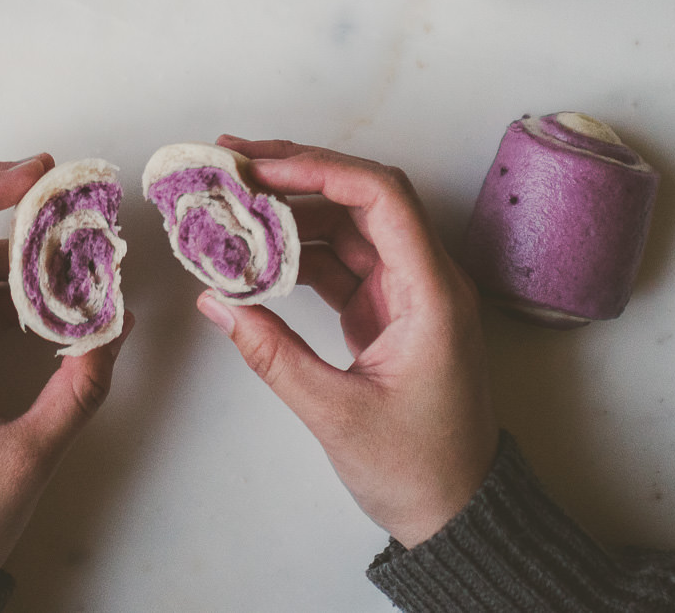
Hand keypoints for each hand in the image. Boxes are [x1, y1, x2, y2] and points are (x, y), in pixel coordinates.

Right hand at [198, 137, 496, 547]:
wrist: (458, 514)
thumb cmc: (418, 469)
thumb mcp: (336, 414)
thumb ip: (272, 353)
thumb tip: (216, 301)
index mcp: (432, 292)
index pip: (382, 196)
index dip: (318, 169)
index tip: (258, 167)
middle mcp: (426, 279)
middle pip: (362, 197)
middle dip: (297, 172)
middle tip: (232, 161)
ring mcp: (406, 294)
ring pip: (347, 227)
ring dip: (291, 211)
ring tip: (231, 201)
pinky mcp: (388, 313)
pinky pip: (341, 262)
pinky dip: (297, 253)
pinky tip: (253, 253)